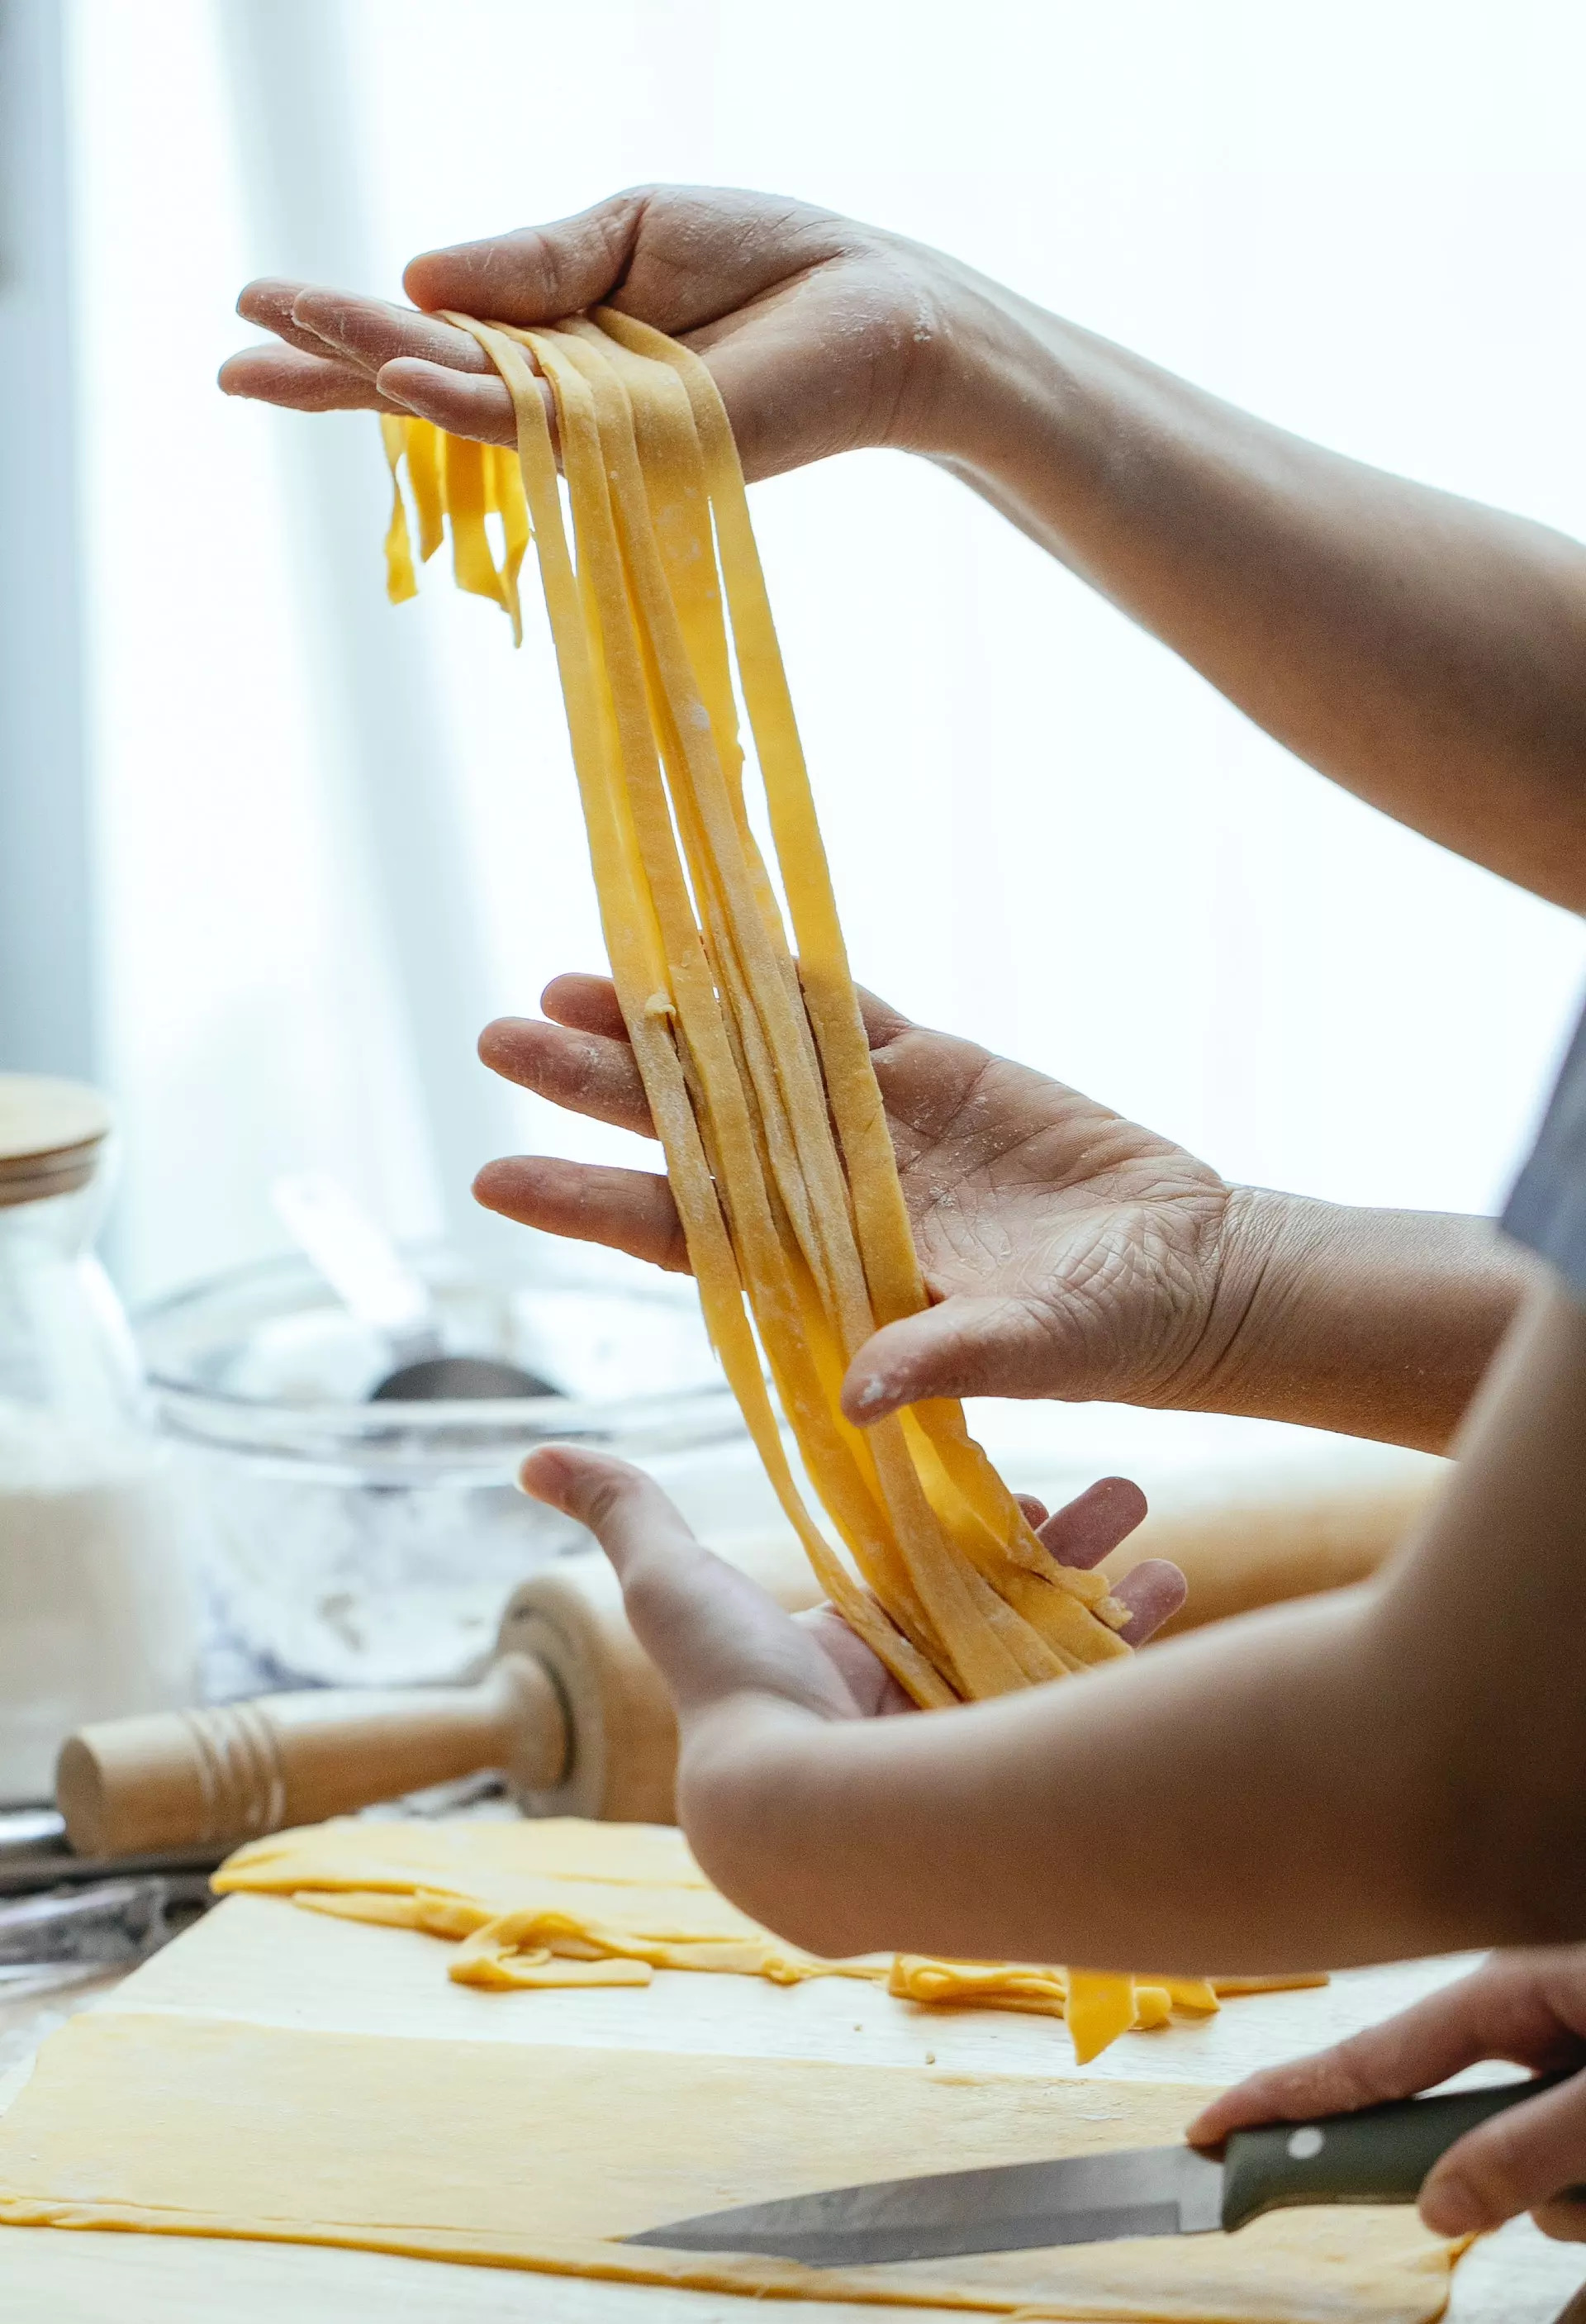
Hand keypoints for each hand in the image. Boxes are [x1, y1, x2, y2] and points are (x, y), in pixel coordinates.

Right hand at [220, 186, 970, 481]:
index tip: (254, 312)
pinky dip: (471, 407)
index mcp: (549, 338)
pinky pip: (543, 428)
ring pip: (465, 406)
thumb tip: (417, 273)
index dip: (343, 329)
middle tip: (231, 354)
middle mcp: (562, 398)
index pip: (428, 333)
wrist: (880, 306)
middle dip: (329, 364)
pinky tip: (401, 381)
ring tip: (273, 352)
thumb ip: (528, 265)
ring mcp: (598, 434)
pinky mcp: (645, 453)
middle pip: (425, 381)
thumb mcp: (626, 235)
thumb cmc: (766, 267)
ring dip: (369, 377)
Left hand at [476, 973, 1252, 1425]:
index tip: (496, 1178)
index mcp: (825, 1272)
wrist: (1194, 1273)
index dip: (590, 1203)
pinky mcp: (936, 1072)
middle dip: (594, 1085)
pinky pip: (841, 1016)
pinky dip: (783, 979)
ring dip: (664, 1022)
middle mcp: (826, 1196)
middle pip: (685, 1133)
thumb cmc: (1115, 1337)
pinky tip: (713, 943)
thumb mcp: (1036, 1352)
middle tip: (497, 1034)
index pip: (681, 1234)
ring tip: (568, 979)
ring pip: (743, 1062)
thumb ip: (948, 1358)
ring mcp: (876, 1126)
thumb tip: (856, 1390)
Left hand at [522, 1441, 1175, 1744]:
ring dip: (1099, 1571)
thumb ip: (622, 1513)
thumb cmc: (737, 1692)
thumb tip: (536, 1455)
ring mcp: (970, 1739)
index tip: (1008, 1475)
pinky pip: (1088, 1689)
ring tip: (1140, 1508)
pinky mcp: (1019, 1767)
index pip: (913, 1579)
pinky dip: (1133, 1631)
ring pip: (1052, 1637)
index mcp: (840, 1662)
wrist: (804, 1814)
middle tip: (1099, 1485)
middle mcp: (909, 1704)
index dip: (959, 1525)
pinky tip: (1176, 1579)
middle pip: (994, 1603)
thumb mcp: (672, 1579)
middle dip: (1049, 1539)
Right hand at [1187, 1948, 1585, 2242]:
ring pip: (1515, 2153)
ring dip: (1568, 2189)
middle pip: (1447, 2120)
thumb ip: (1522, 2151)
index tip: (1207, 2129)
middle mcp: (1515, 2011)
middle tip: (1556, 2182)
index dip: (1281, 2096)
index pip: (1364, 2059)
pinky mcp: (1582, 2067)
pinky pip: (1556, 2150)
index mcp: (1497, 1990)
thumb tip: (1434, 2208)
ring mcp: (1555, 2039)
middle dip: (1498, 2178)